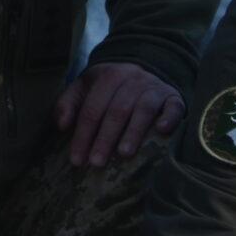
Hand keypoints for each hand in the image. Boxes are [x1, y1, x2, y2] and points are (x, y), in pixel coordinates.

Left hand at [53, 61, 183, 167]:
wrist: (141, 72)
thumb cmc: (108, 89)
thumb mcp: (84, 89)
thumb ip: (67, 104)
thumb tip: (62, 125)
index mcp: (108, 76)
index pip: (92, 108)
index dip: (83, 135)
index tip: (77, 160)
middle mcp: (132, 78)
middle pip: (117, 110)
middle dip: (105, 138)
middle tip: (97, 162)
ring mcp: (154, 87)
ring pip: (144, 108)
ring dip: (133, 131)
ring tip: (123, 154)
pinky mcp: (173, 97)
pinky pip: (173, 106)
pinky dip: (169, 117)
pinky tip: (162, 130)